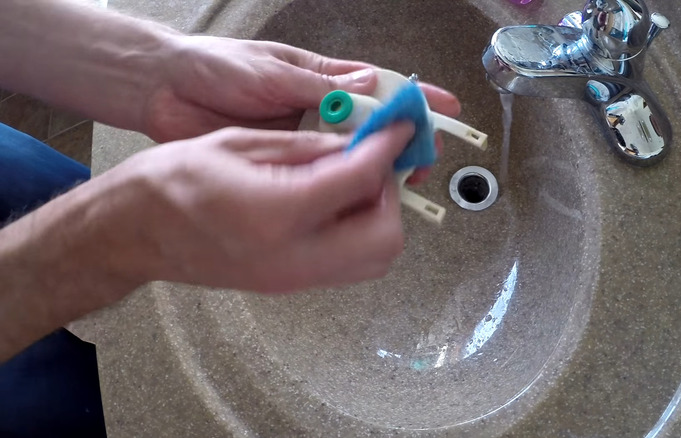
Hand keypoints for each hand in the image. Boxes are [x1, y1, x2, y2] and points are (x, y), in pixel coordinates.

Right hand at [115, 123, 414, 292]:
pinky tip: (335, 202)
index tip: (399, 131)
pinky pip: (348, 264)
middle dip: (391, 195)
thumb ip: (306, 148)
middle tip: (373, 162)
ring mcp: (292, 279)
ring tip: (355, 181)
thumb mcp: (238, 144)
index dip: (388, 149)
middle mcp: (292, 257)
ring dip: (380, 217)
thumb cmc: (168, 183)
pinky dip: (359, 233)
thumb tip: (354, 143)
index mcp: (275, 213)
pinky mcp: (289, 285)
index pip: (361, 181)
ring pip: (374, 259)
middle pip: (385, 238)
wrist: (131, 235)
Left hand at [143, 37, 459, 182]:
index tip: (447, 108)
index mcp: (322, 79)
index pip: (379, 86)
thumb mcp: (270, 72)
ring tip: (402, 184)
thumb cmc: (216, 67)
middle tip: (424, 160)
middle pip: (372, 128)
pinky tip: (357, 199)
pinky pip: (318, 177)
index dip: (413, 97)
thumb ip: (317, 87)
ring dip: (376, 169)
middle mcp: (318, 109)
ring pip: (348, 156)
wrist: (163, 91)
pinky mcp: (281, 164)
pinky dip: (339, 187)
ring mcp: (301, 138)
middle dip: (402, 142)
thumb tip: (368, 87)